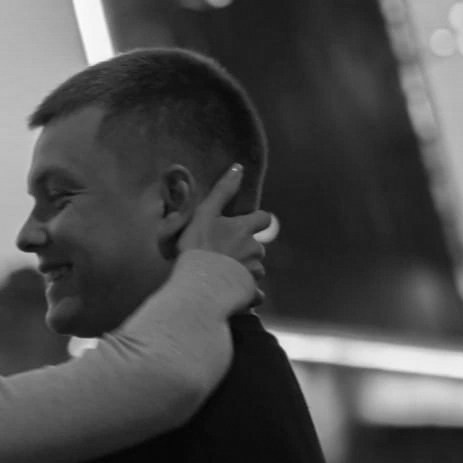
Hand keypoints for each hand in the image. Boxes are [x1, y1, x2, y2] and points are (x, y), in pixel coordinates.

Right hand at [178, 165, 271, 297]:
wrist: (200, 282)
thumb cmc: (198, 245)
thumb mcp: (205, 213)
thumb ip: (223, 190)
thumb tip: (238, 166)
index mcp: (244, 229)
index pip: (264, 218)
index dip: (257, 221)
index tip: (245, 225)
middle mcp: (254, 249)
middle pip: (259, 247)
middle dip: (248, 249)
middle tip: (226, 254)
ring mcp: (253, 272)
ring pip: (257, 270)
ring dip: (247, 270)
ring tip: (226, 275)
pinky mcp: (251, 292)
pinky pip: (256, 295)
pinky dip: (250, 295)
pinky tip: (236, 296)